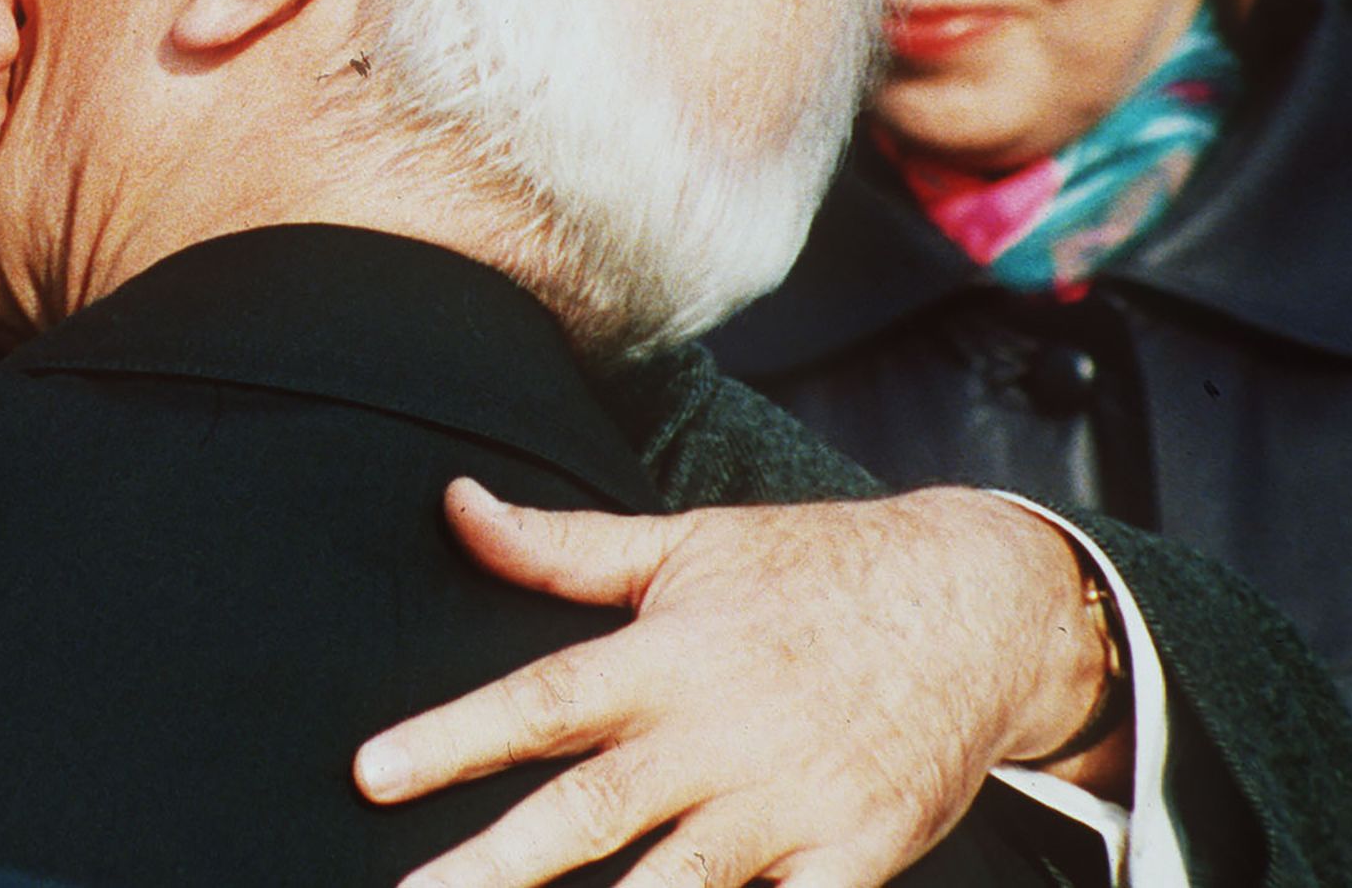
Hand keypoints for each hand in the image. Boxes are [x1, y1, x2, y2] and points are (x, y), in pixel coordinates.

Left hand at [354, 480, 1117, 887]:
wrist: (982, 608)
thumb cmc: (814, 570)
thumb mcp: (687, 543)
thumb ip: (563, 545)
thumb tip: (455, 501)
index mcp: (669, 657)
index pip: (541, 703)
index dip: (453, 738)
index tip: (369, 774)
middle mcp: (719, 738)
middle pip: (586, 816)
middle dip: (493, 869)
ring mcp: (787, 809)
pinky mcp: (854, 862)